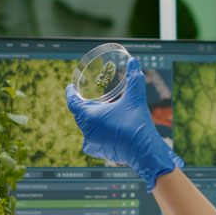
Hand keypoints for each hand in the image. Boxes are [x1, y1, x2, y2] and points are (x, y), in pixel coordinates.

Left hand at [66, 58, 182, 190]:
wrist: (145, 153)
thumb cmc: (137, 125)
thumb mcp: (136, 99)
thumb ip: (134, 79)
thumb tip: (133, 61)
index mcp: (89, 118)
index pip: (73, 103)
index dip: (70, 94)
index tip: (70, 87)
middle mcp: (87, 132)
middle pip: (79, 115)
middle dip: (83, 105)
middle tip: (88, 97)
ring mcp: (93, 144)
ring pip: (86, 127)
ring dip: (90, 119)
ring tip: (98, 111)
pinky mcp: (101, 152)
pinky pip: (92, 139)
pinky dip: (96, 131)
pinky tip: (104, 129)